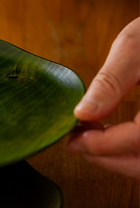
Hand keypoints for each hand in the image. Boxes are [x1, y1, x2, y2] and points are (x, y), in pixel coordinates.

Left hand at [67, 17, 139, 178]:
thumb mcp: (135, 47)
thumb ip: (110, 82)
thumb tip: (81, 113)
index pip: (139, 139)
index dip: (102, 145)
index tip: (73, 138)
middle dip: (107, 158)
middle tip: (77, 143)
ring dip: (119, 160)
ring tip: (91, 139)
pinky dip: (133, 155)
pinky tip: (114, 138)